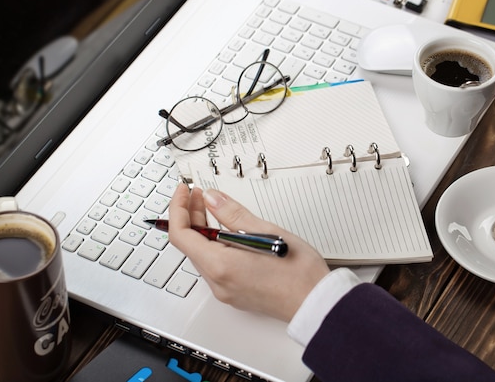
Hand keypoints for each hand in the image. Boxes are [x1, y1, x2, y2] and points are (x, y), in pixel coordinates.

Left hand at [167, 184, 329, 321]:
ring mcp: (225, 290)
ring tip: (214, 208)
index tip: (184, 190)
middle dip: (191, 215)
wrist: (316, 303)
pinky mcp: (234, 292)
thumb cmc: (299, 273)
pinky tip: (227, 230)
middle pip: (190, 244)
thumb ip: (233, 214)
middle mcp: (217, 282)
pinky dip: (214, 244)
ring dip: (203, 229)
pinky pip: (214, 265)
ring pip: (202, 255)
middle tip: (200, 195)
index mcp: (221, 266)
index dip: (178, 207)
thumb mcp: (266, 232)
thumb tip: (212, 198)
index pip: (181, 234)